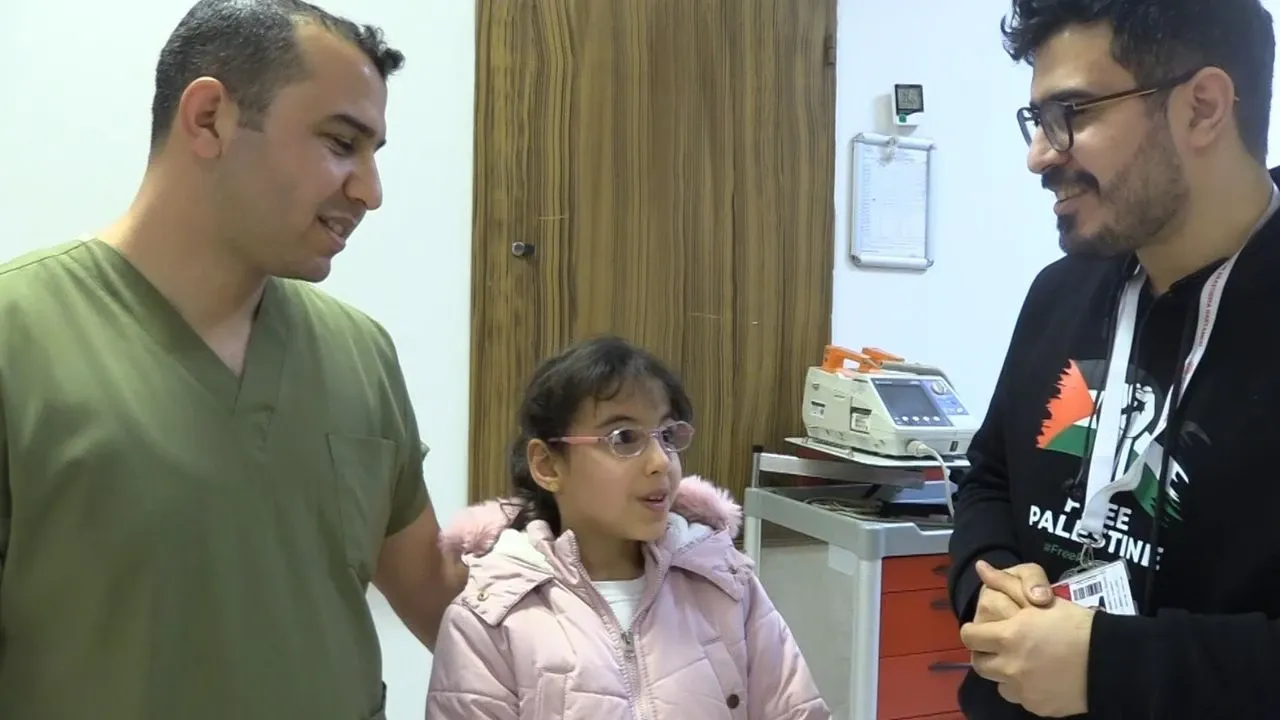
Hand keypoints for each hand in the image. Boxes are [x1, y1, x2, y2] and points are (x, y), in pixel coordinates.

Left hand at [961, 562, 1093, 717]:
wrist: (1110, 661)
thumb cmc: (1076, 625)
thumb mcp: (1041, 599)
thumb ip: (1006, 583)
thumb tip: (981, 567)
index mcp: (1008, 637)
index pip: (970, 637)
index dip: (974, 632)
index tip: (983, 630)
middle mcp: (1009, 666)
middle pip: (980, 664)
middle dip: (986, 654)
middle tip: (1002, 646)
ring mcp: (1023, 690)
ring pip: (999, 683)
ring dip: (1004, 673)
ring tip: (1023, 662)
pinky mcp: (1038, 706)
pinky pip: (1021, 697)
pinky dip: (1025, 688)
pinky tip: (1041, 677)